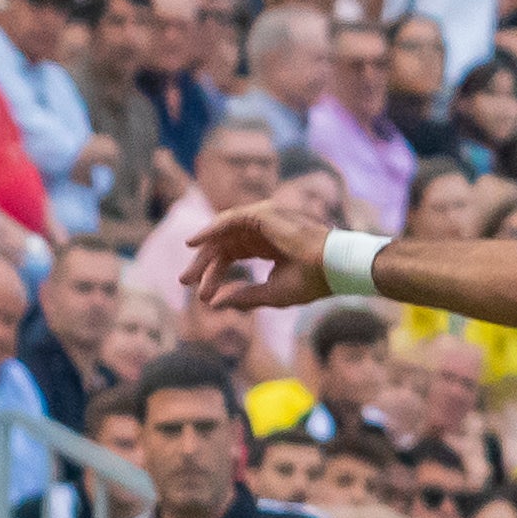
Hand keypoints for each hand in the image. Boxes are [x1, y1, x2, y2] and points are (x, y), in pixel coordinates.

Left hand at [186, 199, 332, 310]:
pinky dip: (210, 230)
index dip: (217, 273)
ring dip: (204, 253)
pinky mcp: (263, 214)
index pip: (234, 255)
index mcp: (269, 245)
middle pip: (225, 244)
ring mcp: (264, 219)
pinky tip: (194, 244)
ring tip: (188, 274)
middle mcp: (264, 230)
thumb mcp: (270, 293)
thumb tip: (214, 303)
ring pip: (224, 234)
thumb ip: (243, 296)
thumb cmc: (309, 281)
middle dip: (204, 264)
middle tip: (184, 281)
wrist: (331, 268)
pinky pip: (229, 220)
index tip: (203, 296)